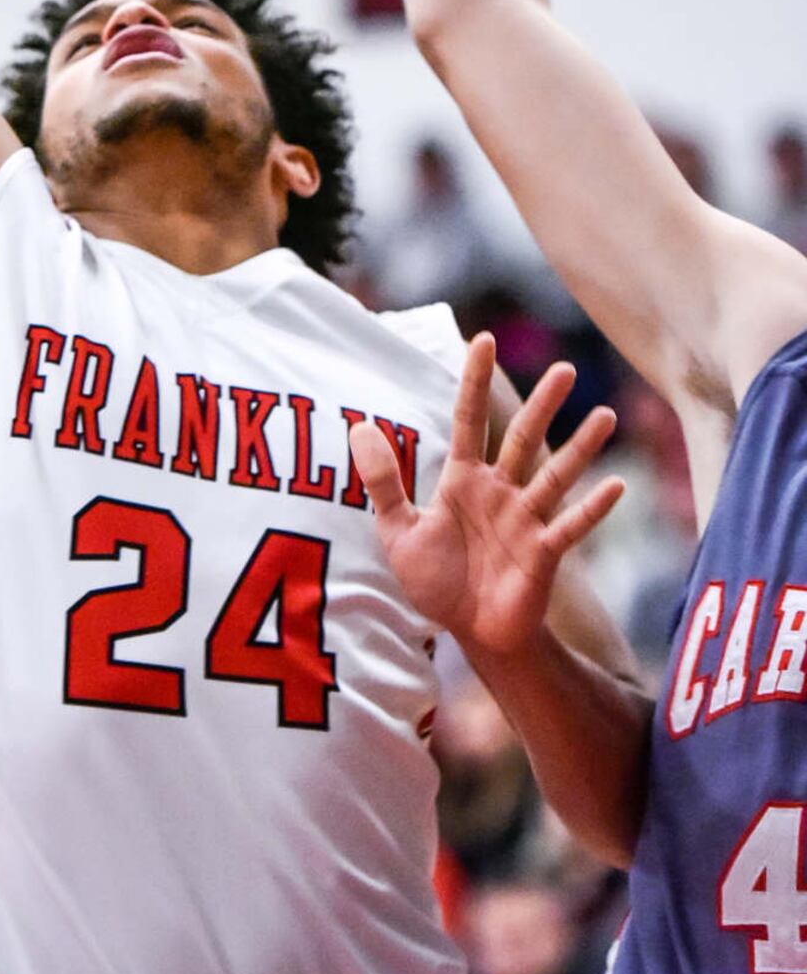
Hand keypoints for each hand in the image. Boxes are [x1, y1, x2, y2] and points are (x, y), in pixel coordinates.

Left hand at [350, 332, 622, 660]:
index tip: (482, 339)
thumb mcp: (398, 530)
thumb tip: (357, 427)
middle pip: (524, 438)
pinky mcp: (544, 554)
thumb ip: (382, 481)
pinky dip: (593, 508)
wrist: (469, 633)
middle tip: (565, 369)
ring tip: (605, 416)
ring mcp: (526, 521)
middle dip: (543, 404)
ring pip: (556, 476)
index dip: (474, 381)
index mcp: (464, 480)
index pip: (469, 419)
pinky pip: (571, 526)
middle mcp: (500, 491)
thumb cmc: (437, 581)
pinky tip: (616, 485)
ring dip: (581, 448)